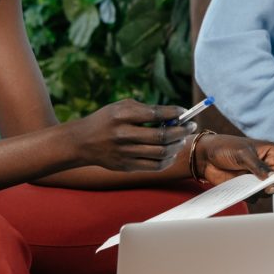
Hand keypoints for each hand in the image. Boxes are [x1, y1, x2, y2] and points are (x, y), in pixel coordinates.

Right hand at [68, 99, 193, 171]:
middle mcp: (123, 134)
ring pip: (162, 153)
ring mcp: (125, 153)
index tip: (184, 112)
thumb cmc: (106, 120)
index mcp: (122, 115)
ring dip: (177, 145)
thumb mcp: (121, 107)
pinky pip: (154, 167)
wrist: (82, 142)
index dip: (175, 113)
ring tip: (181, 139)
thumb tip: (175, 116)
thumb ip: (146, 110)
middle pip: (162, 136)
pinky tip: (171, 152)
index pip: (156, 113)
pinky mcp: (126, 167)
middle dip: (182, 131)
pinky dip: (168, 160)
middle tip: (191, 125)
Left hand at [194, 135, 273, 195]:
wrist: (205, 157)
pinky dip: (252, 196)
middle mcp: (268, 166)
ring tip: (255, 187)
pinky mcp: (249, 187)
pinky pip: (257, 197)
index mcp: (272, 153)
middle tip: (269, 188)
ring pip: (272, 191)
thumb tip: (272, 179)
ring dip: (266, 192)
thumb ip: (258, 166)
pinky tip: (243, 189)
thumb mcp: (243, 153)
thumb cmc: (225, 147)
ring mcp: (259, 178)